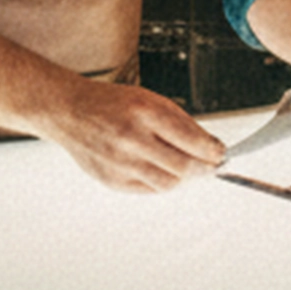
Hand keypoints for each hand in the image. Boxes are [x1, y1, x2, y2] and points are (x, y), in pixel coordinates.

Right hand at [36, 76, 229, 192]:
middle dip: (205, 169)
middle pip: (184, 167)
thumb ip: (180, 122)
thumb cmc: (111, 104)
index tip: (220, 153)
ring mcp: (120, 163)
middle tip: (212, 166)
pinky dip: (162, 183)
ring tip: (188, 169)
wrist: (69, 111)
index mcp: (144, 112)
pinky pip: (149, 190)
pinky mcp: (111, 180)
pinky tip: (163, 171)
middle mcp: (131, 138)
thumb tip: (209, 146)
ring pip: (168, 184)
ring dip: (185, 178)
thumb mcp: (149, 99)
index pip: (192, 140)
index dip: (212, 151)